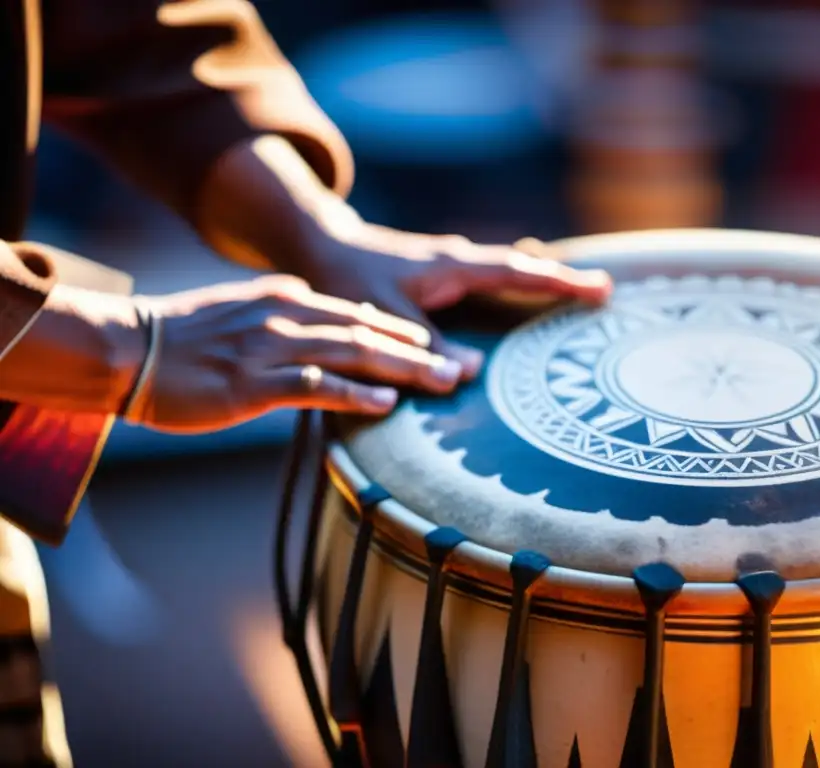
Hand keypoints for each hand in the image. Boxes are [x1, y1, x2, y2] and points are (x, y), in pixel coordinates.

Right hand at [138, 274, 466, 431]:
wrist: (127, 348)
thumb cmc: (185, 340)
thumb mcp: (245, 316)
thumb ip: (289, 322)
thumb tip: (329, 336)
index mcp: (285, 299)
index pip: (357, 313)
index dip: (401, 331)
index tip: (435, 346)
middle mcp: (286, 316)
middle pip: (367, 332)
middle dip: (418, 351)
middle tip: (461, 367)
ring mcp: (271, 347)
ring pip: (352, 354)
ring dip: (402, 369)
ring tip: (442, 382)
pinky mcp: (253, 382)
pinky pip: (315, 386)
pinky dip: (353, 394)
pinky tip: (384, 405)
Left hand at [297, 217, 613, 377]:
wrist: (323, 245)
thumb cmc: (346, 279)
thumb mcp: (380, 316)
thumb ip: (421, 345)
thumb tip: (471, 371)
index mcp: (450, 266)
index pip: (515, 273)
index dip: (556, 282)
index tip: (596, 290)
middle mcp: (459, 259)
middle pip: (523, 266)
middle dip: (564, 277)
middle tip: (606, 291)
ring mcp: (455, 262)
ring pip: (511, 267)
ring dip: (545, 277)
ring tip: (583, 290)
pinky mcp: (447, 270)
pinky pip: (495, 273)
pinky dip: (522, 279)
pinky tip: (533, 291)